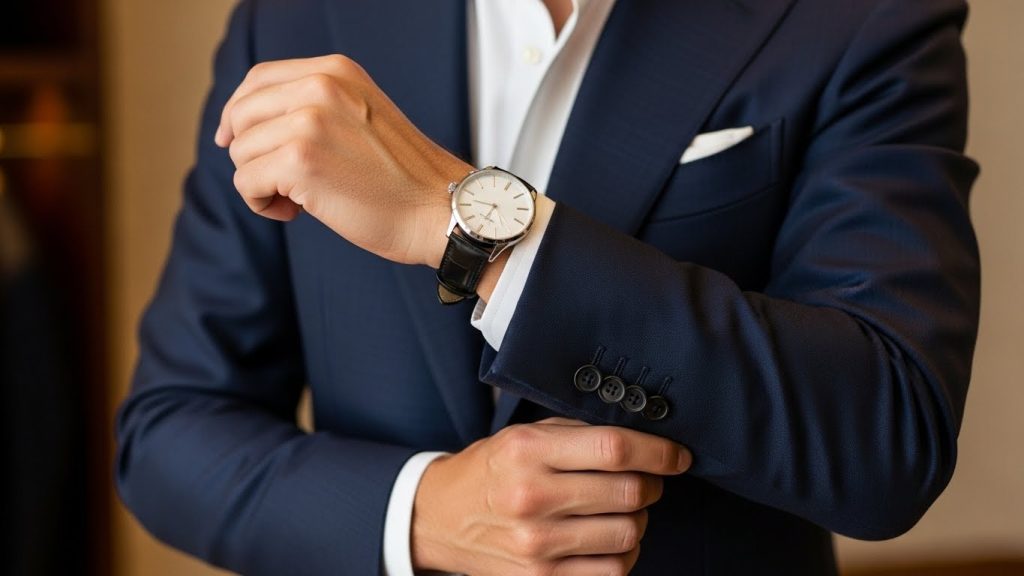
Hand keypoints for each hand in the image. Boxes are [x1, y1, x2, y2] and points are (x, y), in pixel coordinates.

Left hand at [216, 54, 470, 266]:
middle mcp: (319, 86)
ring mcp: (308, 122)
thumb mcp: (360, 115)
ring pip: (240, 152)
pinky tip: (298, 212)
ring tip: (301, 199)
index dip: (238, 113)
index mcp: (334, 71)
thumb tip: (243, 124)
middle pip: (242, 115)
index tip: (232, 140)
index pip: (258, 80)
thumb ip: (313, 106)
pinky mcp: (299, 161)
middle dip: (250, 152)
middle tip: (283, 182)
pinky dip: (263, 204)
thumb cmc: (401, 177)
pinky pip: (246, 182)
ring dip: (261, 182)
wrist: (438, 210)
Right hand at [412, 418, 691, 574]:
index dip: (658, 451)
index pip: (613, 448)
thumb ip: (578, 433)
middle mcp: (531, 497)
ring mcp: (537, 544)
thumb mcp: (524, 436)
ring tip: (622, 509)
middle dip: (651, 484)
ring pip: (628, 533)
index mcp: (528, 451)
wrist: (439, 519)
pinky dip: (624, 553)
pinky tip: (610, 539)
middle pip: (628, 492)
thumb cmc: (490, 471)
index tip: (678, 455)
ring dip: (638, 519)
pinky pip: (613, 570)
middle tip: (647, 480)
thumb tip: (643, 437)